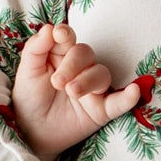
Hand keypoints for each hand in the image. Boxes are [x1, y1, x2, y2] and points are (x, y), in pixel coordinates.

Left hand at [13, 23, 143, 159]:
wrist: (30, 132)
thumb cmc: (29, 98)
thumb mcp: (27, 72)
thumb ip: (36, 49)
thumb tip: (50, 28)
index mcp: (61, 55)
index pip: (68, 38)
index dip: (65, 34)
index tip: (60, 35)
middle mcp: (80, 69)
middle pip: (86, 53)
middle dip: (72, 64)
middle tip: (58, 82)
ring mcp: (92, 89)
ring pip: (101, 74)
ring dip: (88, 81)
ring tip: (72, 92)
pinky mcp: (101, 110)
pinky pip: (119, 102)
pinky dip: (128, 97)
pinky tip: (133, 91)